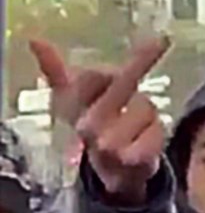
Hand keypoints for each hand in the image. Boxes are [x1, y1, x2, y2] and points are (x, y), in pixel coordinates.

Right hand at [31, 37, 169, 205]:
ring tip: (136, 126)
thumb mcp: (75, 100)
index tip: (147, 42)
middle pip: (123, 82)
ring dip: (149, 112)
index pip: (93, 74)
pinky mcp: (132, 159)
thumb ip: (55, 70)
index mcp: (73, 107)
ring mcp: (110, 144)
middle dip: (143, 60)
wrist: (112, 173)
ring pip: (146, 106)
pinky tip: (145, 141)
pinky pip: (158, 129)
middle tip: (163, 39)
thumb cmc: (96, 127)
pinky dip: (158, 131)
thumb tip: (34, 40)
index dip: (114, 63)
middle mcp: (88, 125)